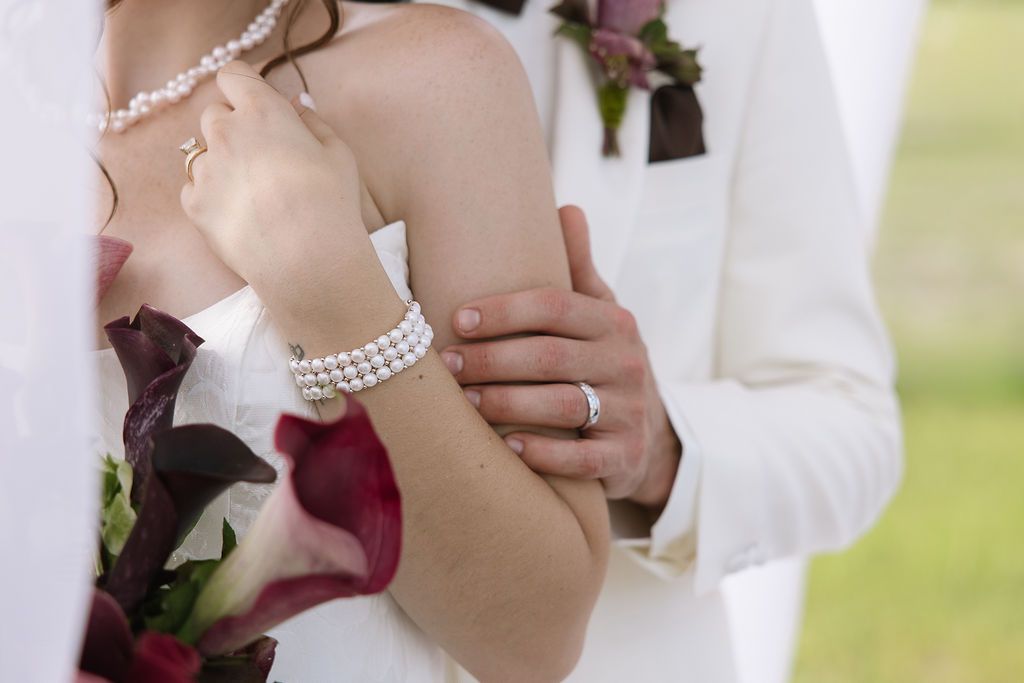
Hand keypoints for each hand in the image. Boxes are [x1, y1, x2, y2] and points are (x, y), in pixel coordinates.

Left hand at [180, 61, 362, 288]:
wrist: (307, 259)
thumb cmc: (330, 203)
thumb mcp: (338, 154)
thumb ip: (312, 122)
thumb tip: (295, 106)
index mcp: (262, 112)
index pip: (232, 74)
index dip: (242, 85)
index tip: (253, 99)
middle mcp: (225, 133)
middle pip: (214, 113)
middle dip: (233, 127)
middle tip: (260, 155)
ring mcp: (204, 169)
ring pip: (202, 154)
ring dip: (221, 164)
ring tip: (252, 193)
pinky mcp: (193, 204)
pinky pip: (194, 188)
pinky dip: (212, 196)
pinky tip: (241, 215)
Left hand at [441, 206, 681, 505]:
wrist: (649, 437)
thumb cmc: (603, 364)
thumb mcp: (600, 316)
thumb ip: (579, 269)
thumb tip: (567, 207)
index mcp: (614, 322)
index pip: (555, 307)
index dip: (504, 311)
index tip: (458, 318)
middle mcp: (626, 362)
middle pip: (550, 357)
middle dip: (492, 360)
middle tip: (447, 364)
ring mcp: (629, 411)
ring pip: (560, 406)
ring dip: (506, 403)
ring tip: (465, 402)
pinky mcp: (624, 457)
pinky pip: (581, 457)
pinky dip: (543, 453)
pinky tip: (508, 446)